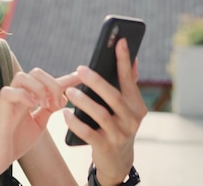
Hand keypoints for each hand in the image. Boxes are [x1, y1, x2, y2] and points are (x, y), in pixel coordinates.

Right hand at [0, 68, 78, 177]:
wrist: (1, 158)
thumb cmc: (17, 140)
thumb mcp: (40, 123)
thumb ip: (49, 109)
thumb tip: (64, 98)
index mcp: (30, 97)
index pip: (49, 82)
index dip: (66, 79)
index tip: (81, 77)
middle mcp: (19, 94)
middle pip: (36, 72)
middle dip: (52, 84)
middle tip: (57, 104)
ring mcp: (10, 99)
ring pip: (22, 76)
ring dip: (39, 88)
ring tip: (44, 105)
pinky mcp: (2, 108)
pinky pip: (9, 91)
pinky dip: (24, 95)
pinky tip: (33, 106)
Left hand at [63, 38, 146, 185]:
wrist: (118, 161)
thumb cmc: (118, 124)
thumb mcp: (126, 106)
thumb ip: (127, 83)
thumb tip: (131, 55)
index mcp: (136, 105)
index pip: (130, 79)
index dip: (124, 60)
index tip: (120, 41)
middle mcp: (132, 119)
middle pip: (113, 96)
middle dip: (97, 81)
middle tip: (81, 68)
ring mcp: (120, 134)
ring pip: (101, 114)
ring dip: (84, 101)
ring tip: (69, 92)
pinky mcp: (106, 146)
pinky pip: (88, 133)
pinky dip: (76, 123)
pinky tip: (65, 114)